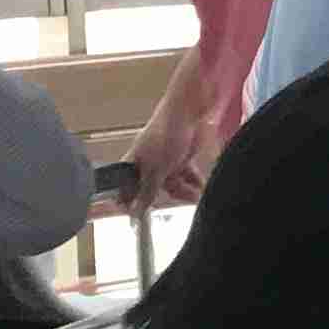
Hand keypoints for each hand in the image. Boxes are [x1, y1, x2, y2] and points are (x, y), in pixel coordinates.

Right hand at [126, 49, 211, 208]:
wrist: (188, 110)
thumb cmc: (165, 133)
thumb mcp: (156, 169)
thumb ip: (146, 192)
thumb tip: (134, 213)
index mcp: (133, 163)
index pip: (126, 188)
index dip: (131, 202)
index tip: (138, 218)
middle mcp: (148, 163)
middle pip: (153, 189)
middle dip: (165, 198)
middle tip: (178, 203)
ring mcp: (165, 160)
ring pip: (173, 184)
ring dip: (185, 192)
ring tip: (196, 197)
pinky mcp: (182, 157)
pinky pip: (186, 176)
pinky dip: (194, 182)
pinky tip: (201, 188)